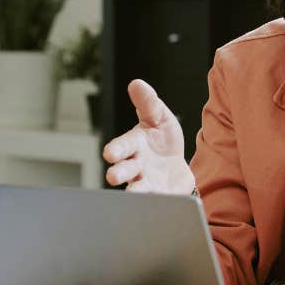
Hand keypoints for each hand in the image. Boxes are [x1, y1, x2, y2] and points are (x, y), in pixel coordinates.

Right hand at [103, 79, 194, 193]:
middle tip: (113, 176)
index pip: (122, 146)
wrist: (174, 166)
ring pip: (137, 189)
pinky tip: (160, 202)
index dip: (117, 148)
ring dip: (135, 191)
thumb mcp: (158, 117)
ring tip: (133, 193)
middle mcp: (135, 166)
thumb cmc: (161, 139)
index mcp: (134, 145)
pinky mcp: (159, 195)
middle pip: (124, 170)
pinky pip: (158, 199)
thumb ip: (148, 103)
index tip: (110, 153)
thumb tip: (136, 83)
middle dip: (118, 172)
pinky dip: (158, 201)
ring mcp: (145, 182)